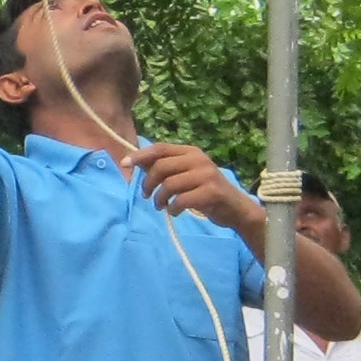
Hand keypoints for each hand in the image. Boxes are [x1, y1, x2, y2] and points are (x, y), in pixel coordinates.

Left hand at [125, 138, 260, 235]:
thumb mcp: (186, 176)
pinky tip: (174, 212)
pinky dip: (173, 209)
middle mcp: (198, 159)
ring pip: (169, 185)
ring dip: (159, 199)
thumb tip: (137, 163)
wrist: (235, 209)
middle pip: (161, 167)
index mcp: (190, 152)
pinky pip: (181, 200)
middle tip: (147, 196)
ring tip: (160, 206)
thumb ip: (166, 169)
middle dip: (148, 184)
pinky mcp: (211, 192)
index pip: (160, 149)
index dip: (140, 156)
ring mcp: (206, 175)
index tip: (125, 164)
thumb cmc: (206, 192)